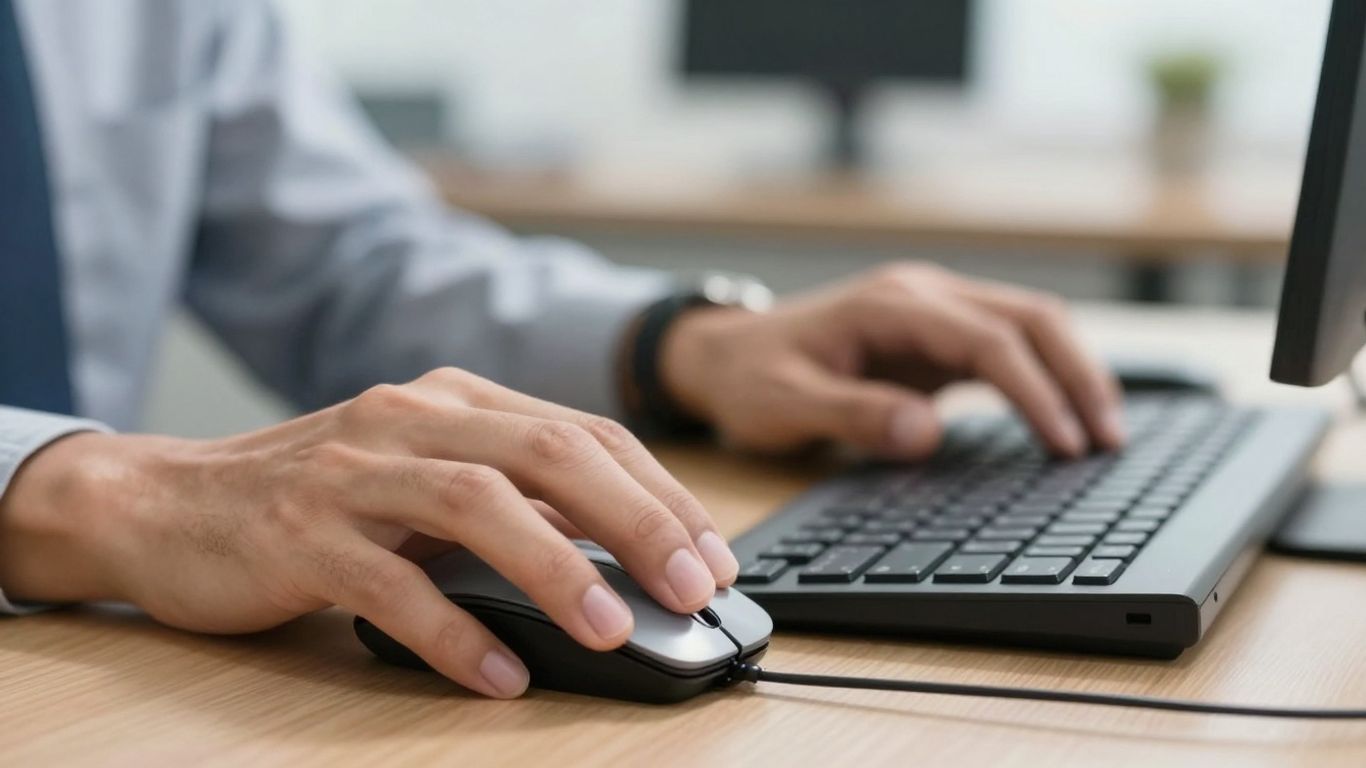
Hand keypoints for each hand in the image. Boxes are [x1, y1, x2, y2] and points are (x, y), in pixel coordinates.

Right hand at [0, 369, 738, 698]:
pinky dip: (452, 635)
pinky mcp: (298, 534)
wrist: (163, 502)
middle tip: (694, 588)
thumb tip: (622, 553)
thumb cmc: (317, 498)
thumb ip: (511, 500)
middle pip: (548, 454)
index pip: (583, 434)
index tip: (713, 555)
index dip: (660, 493)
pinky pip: (389, 585)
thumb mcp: (423, 478)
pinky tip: (499, 676)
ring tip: (615, 630)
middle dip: (637, 521)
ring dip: (558, 570)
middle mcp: (410, 420)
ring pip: (475, 505)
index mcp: (453, 400)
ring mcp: (351, 473)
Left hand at [660, 263, 1124, 458]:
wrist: (723, 354)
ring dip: (1072, 373)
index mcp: (891, 304)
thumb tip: (927, 432)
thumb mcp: (786, 404)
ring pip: (1030, 325)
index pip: (989, 340)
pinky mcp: (937, 337)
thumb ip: (854, 414)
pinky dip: (1046, 378)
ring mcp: (934, 311)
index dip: (1035, 392)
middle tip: (1108, 442)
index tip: (1065, 444)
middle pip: (1031, 318)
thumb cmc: (751, 378)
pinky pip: (1009, 347)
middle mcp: (923, 295)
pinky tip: (1066, 419)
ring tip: (1104, 435)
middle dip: (1078, 376)